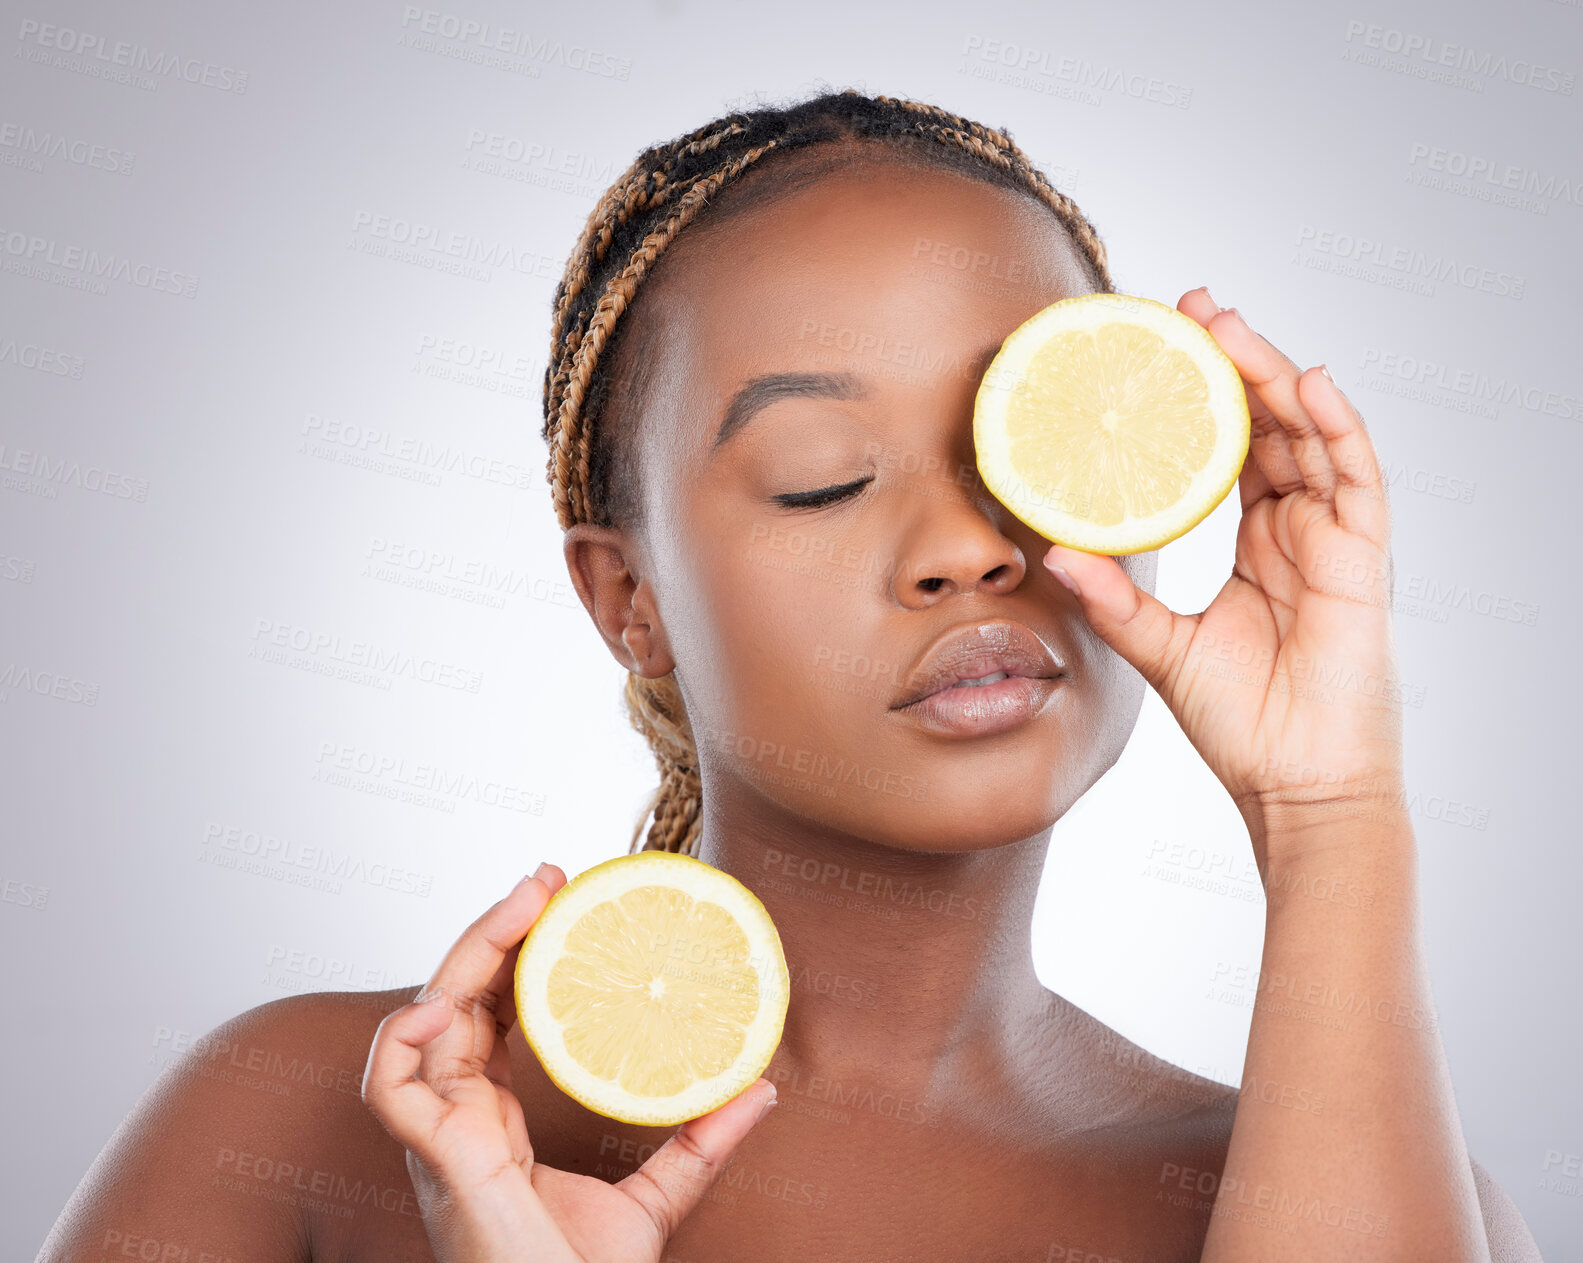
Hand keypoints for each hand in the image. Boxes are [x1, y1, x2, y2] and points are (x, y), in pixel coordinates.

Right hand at [362, 865, 778, 1262]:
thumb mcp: (653, 1200)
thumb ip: (698, 1141)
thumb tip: (761, 1086)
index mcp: (492, 1123)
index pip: (490, 1018)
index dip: (514, 957)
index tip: (561, 902)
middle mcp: (457, 1121)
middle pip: (457, 1001)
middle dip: (495, 932)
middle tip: (549, 878)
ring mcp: (441, 1137)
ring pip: (424, 1023)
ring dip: (467, 953)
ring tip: (522, 903)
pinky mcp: (437, 1160)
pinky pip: (388, 1089)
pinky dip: (398, 1039)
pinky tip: (442, 999)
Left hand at [1043, 288, 1405, 862]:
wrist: (1294, 783)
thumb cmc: (1240, 723)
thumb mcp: (1159, 648)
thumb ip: (1112, 600)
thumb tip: (1052, 552)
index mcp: (1258, 544)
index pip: (1234, 449)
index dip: (1206, 397)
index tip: (1164, 348)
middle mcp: (1297, 531)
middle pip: (1272, 426)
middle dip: (1237, 364)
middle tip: (1192, 311)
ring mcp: (1333, 541)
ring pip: (1312, 437)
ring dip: (1273, 376)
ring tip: (1230, 328)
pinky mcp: (1362, 561)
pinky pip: (1358, 479)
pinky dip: (1337, 428)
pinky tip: (1304, 384)